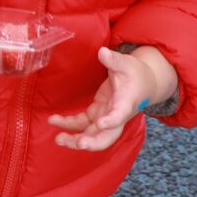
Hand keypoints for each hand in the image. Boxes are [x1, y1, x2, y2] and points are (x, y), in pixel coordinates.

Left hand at [49, 43, 174, 150]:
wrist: (142, 83)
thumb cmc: (135, 73)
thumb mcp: (126, 64)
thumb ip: (114, 60)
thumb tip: (102, 52)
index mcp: (126, 103)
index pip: (119, 115)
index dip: (111, 121)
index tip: (100, 124)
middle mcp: (116, 115)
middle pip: (107, 136)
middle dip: (93, 142)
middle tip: (79, 144)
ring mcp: (105, 116)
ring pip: (92, 134)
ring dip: (76, 139)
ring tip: (58, 139)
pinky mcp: (97, 113)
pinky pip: (82, 123)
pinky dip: (69, 124)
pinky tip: (54, 120)